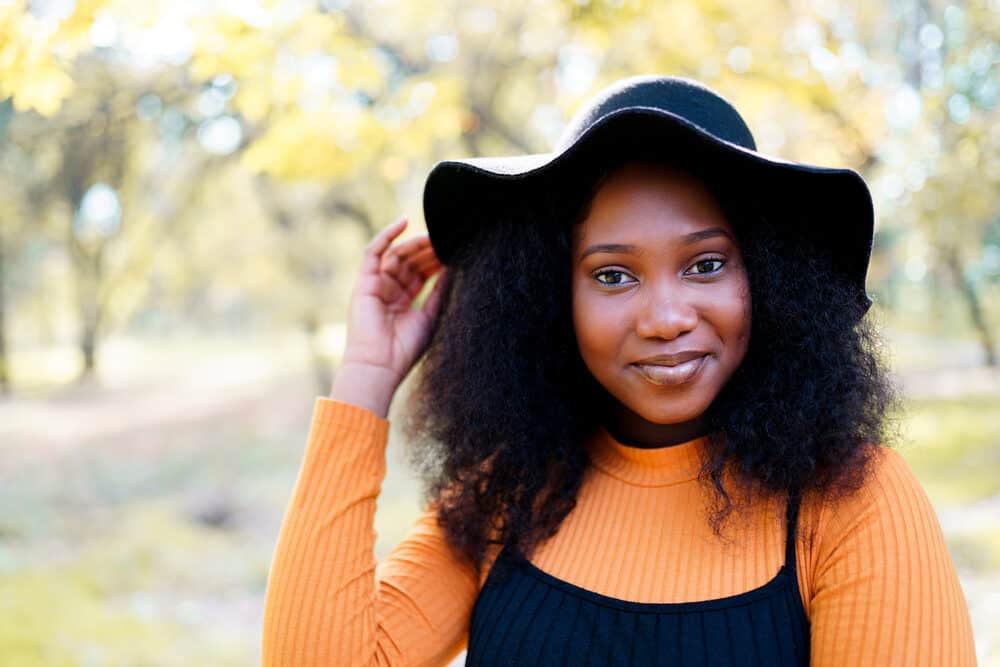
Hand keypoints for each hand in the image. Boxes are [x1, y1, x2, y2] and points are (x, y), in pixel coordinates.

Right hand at [331, 217, 448, 413]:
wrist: (380, 366)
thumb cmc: (405, 350)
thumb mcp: (430, 316)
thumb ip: (440, 292)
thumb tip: (454, 269)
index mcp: (403, 301)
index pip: (421, 273)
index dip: (436, 260)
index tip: (455, 250)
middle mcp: (388, 291)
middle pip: (410, 261)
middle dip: (429, 250)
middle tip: (448, 238)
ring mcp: (375, 285)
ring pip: (396, 254)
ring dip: (415, 243)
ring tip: (435, 235)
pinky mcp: (363, 282)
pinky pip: (374, 251)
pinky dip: (387, 235)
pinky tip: (404, 221)